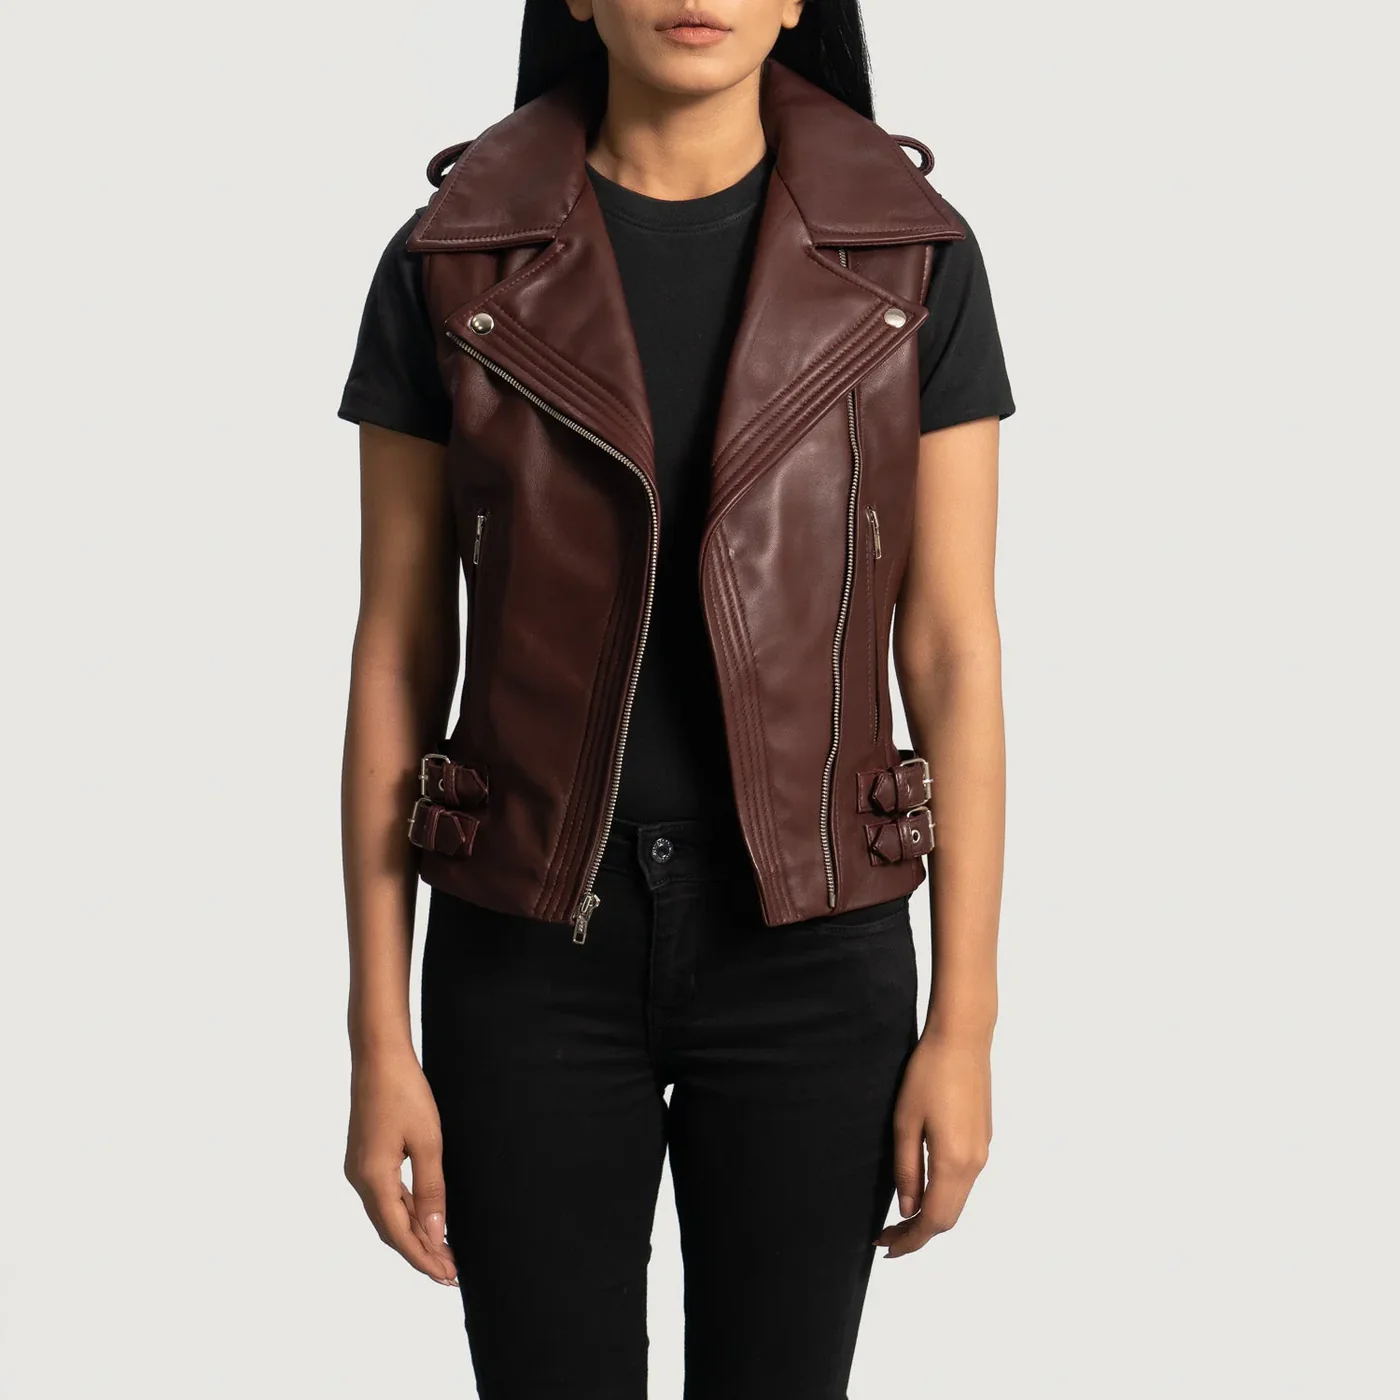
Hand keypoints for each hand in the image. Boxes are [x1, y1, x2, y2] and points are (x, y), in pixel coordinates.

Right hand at [344, 1047, 458, 1284]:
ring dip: (414, 1233)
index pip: (399, 1234)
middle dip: (420, 1252)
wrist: (379, 1056)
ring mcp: (359, 1169)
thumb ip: (432, 1190)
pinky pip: (386, 1195)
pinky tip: (424, 1217)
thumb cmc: (405, 1092)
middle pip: (391, 1229)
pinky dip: (406, 1212)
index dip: (424, 1258)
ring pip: (387, 1214)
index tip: (447, 1277)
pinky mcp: (365, 1158)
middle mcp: (360, 1179)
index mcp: (373, 1179)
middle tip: (451, 1272)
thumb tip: (436, 1233)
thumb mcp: (428, 1142)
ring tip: (442, 1251)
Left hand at [876, 1029, 991, 1257]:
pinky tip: (922, 1189)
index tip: (885, 1248)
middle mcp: (975, 1163)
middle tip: (886, 1237)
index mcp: (954, 1162)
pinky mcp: (983, 1138)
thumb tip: (907, 1209)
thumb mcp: (905, 1121)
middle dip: (918, 1233)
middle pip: (949, 1216)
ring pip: (958, 1199)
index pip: (934, 1220)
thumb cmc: (928, 1074)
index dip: (910, 1240)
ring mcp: (983, 1151)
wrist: (963, 1038)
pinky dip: (943, 1195)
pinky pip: (964, 1181)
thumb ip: (907, 1169)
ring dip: (931, 1214)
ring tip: (900, 1219)